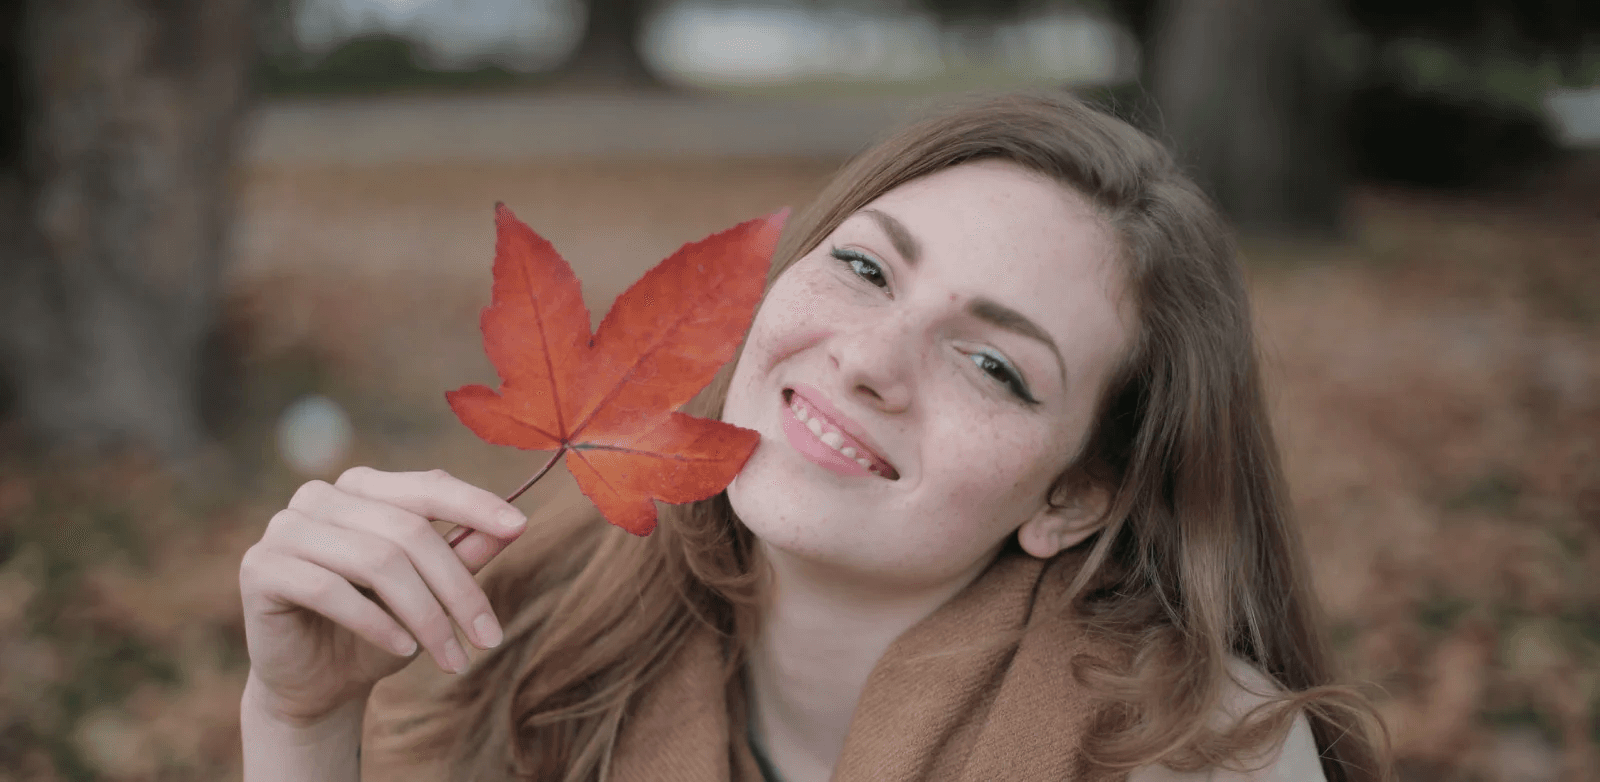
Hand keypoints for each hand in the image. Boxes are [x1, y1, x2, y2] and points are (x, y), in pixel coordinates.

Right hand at [239, 467, 526, 724]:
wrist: (315, 684)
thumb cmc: (378, 629)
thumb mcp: (430, 592)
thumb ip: (463, 553)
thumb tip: (513, 524)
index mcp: (364, 488)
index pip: (427, 486)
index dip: (475, 503)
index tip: (520, 527)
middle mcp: (321, 496)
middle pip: (408, 532)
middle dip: (457, 589)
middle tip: (489, 639)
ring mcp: (286, 527)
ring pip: (375, 561)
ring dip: (424, 616)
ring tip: (451, 657)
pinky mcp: (261, 567)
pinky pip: (329, 589)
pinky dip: (375, 623)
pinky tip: (403, 650)